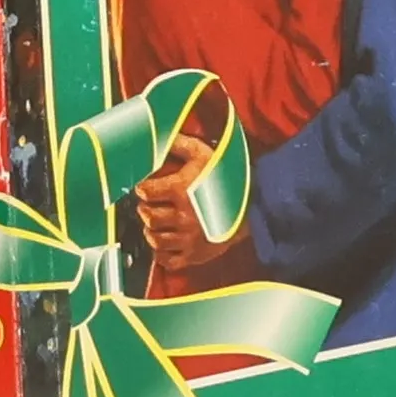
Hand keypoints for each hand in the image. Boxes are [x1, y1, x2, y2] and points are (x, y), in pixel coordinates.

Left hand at [133, 134, 230, 274]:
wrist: (252, 205)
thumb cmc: (225, 178)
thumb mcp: (203, 153)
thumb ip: (178, 144)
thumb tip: (158, 136)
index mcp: (181, 190)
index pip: (145, 192)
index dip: (143, 188)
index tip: (147, 188)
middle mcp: (183, 216)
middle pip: (148, 216)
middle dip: (145, 209)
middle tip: (151, 205)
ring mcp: (189, 238)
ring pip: (154, 239)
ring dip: (152, 230)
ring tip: (157, 223)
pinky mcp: (195, 255)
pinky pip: (167, 260)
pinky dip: (161, 252)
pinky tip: (165, 241)